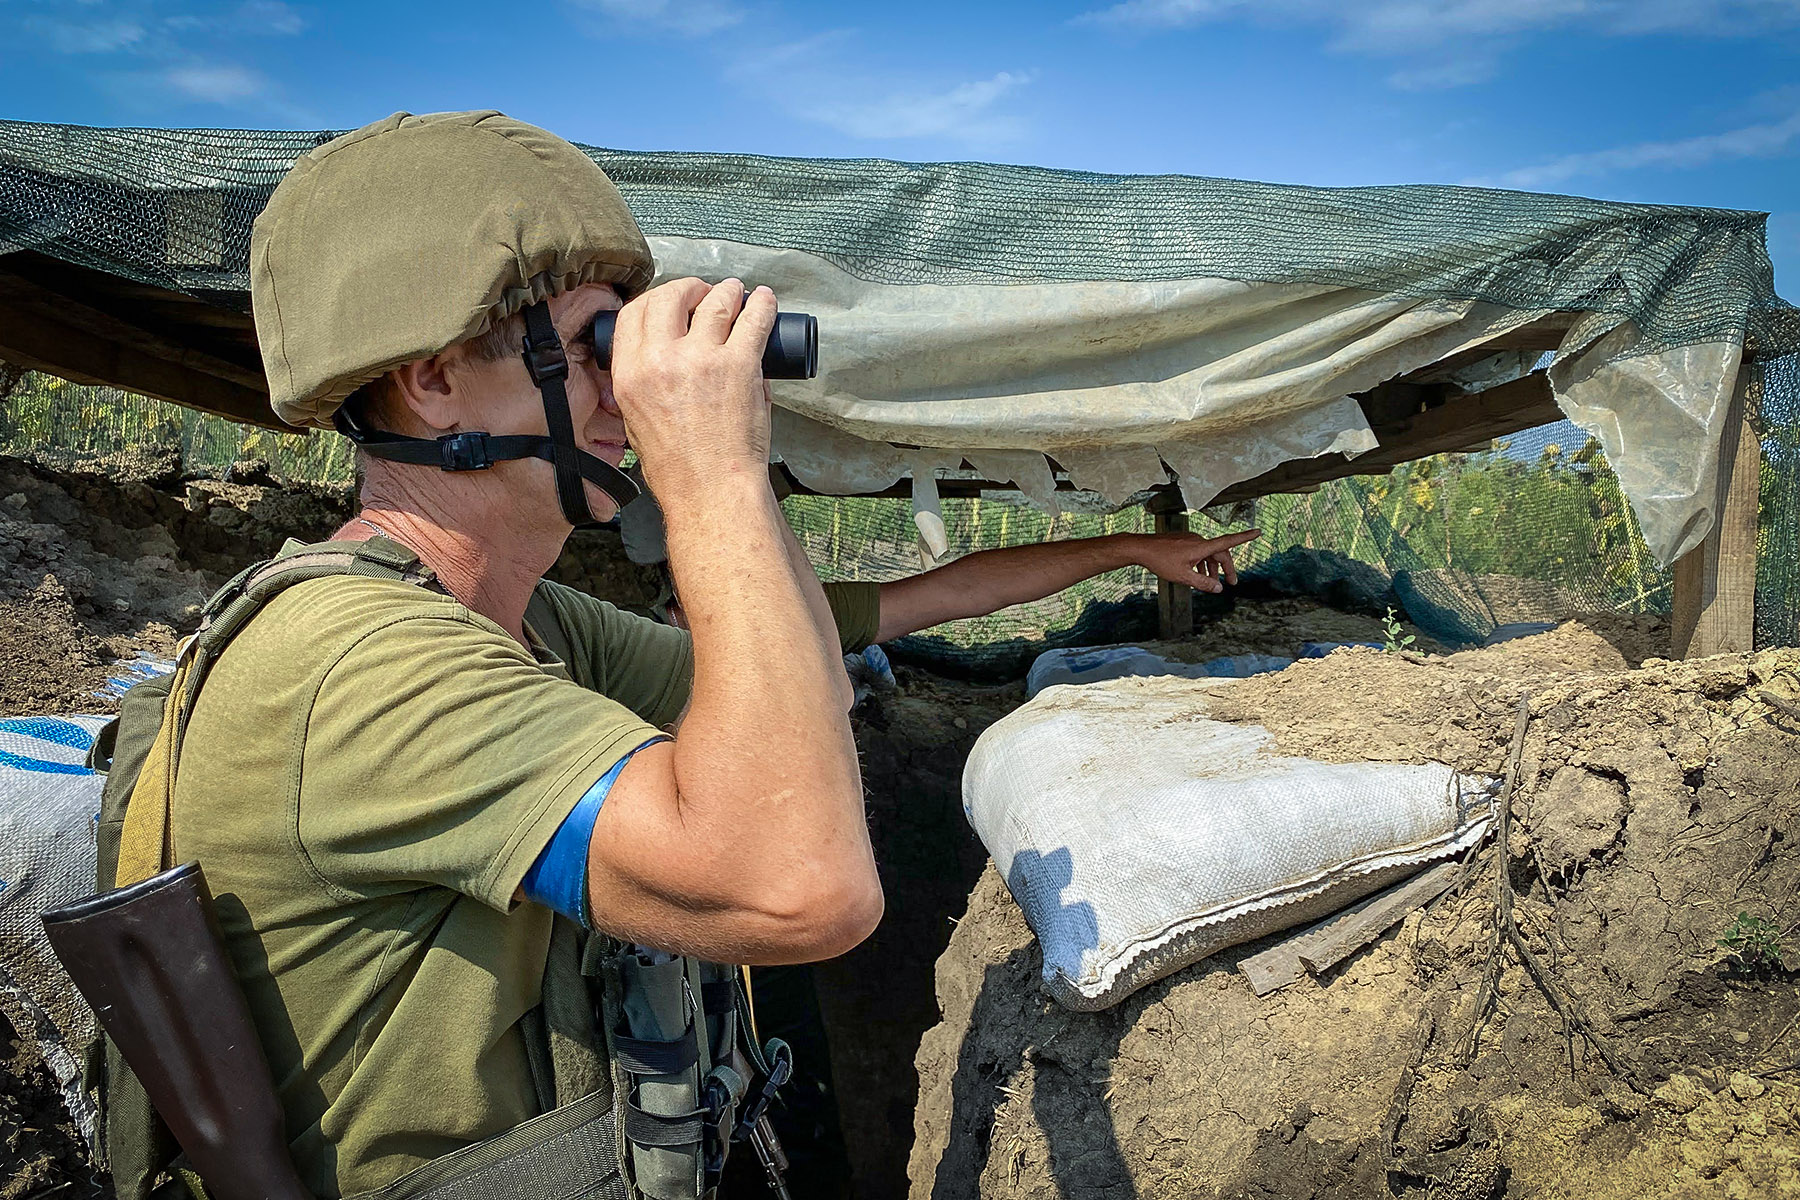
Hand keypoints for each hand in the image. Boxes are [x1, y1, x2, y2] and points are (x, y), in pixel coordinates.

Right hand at [608, 277, 776, 501]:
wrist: (711, 491)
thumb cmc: (678, 469)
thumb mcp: (636, 422)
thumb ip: (642, 386)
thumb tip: (662, 361)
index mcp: (630, 375)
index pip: (633, 315)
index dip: (653, 299)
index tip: (669, 301)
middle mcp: (661, 360)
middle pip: (671, 297)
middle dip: (689, 288)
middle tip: (704, 293)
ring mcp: (702, 359)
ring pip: (715, 302)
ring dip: (728, 291)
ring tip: (736, 291)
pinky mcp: (740, 365)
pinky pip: (753, 320)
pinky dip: (762, 306)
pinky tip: (765, 301)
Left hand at [1129, 528, 1259, 593]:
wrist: (1141, 548)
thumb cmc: (1161, 561)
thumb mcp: (1183, 576)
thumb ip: (1202, 583)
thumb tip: (1219, 589)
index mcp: (1202, 546)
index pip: (1228, 541)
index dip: (1245, 537)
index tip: (1258, 532)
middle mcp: (1198, 540)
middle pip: (1220, 552)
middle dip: (1227, 568)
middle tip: (1232, 583)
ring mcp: (1190, 540)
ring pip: (1208, 553)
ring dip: (1212, 568)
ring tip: (1211, 583)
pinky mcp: (1183, 541)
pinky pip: (1198, 551)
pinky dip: (1202, 562)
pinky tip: (1197, 574)